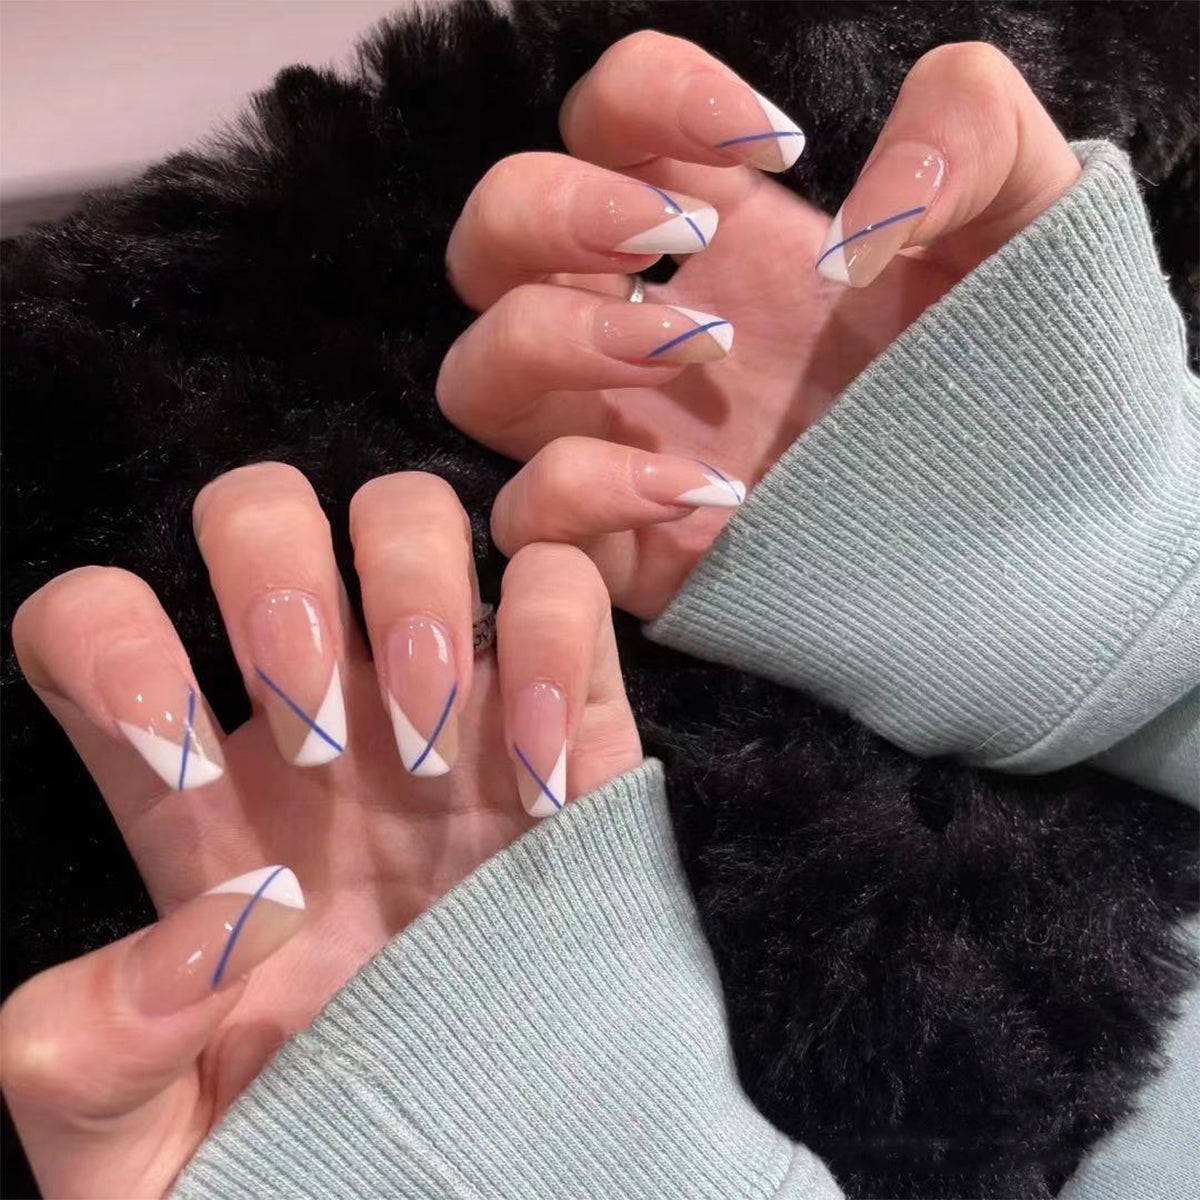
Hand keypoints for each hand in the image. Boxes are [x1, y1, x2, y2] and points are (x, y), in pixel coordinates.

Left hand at [0, 463, 640, 1198]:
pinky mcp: (568, 725)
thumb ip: (86, 1060)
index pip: (105, 616)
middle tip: (318, 733)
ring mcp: (447, 706)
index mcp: (192, 794)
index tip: (176, 752)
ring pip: (415, 512)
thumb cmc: (304, 1156)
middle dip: (279, 578)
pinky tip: (544, 784)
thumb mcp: (140, 1156)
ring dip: (414, 592)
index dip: (113, 635)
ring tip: (433, 748)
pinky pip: (564, 593)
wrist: (473, 1184)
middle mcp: (316, 715)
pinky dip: (554, 641)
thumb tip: (206, 925)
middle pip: (265, 505)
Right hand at [437, 33, 1080, 617]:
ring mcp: (627, 440)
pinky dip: (583, 491)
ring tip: (701, 349)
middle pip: (488, 239)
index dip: (645, 100)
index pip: (599, 123)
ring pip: (474, 376)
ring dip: (558, 340)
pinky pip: (527, 518)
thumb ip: (967, 131)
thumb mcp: (1033, 221)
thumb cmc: (1028, 380)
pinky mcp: (632, 549)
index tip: (773, 149)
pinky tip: (708, 488)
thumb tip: (854, 205)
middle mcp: (648, 330)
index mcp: (720, 239)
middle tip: (684, 237)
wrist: (1043, 536)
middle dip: (561, 213)